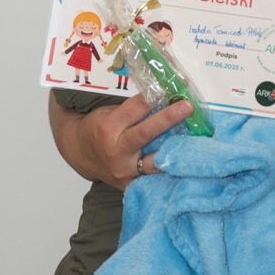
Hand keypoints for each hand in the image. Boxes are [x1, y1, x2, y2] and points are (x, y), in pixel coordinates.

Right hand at [57, 91, 192, 189]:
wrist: (80, 154)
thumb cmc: (98, 129)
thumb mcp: (109, 113)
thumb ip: (133, 109)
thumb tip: (164, 96)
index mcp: (108, 127)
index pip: (135, 109)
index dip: (154, 98)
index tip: (172, 89)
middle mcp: (116, 149)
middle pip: (145, 133)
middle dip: (168, 119)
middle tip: (187, 107)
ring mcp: (123, 170)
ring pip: (153, 161)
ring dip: (173, 150)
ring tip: (194, 140)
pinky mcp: (129, 185)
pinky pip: (152, 179)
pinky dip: (167, 171)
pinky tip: (183, 163)